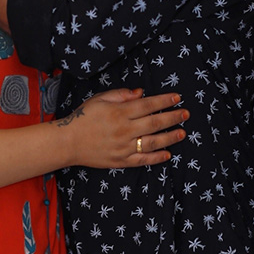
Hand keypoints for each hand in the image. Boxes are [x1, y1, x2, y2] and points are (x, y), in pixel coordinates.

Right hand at [59, 88, 187, 168]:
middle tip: (186, 114)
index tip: (177, 98)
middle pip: (154, 122)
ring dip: (170, 137)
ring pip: (152, 142)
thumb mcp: (99, 99)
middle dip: (172, 117)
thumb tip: (141, 93)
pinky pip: (142, 160)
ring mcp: (124, 147)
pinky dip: (156, 158)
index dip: (164, 101)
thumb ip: (120, 94)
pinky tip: (167, 154)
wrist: (67, 142)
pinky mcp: (121, 161)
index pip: (148, 105)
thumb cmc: (83, 117)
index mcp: (119, 112)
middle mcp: (124, 129)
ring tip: (182, 133)